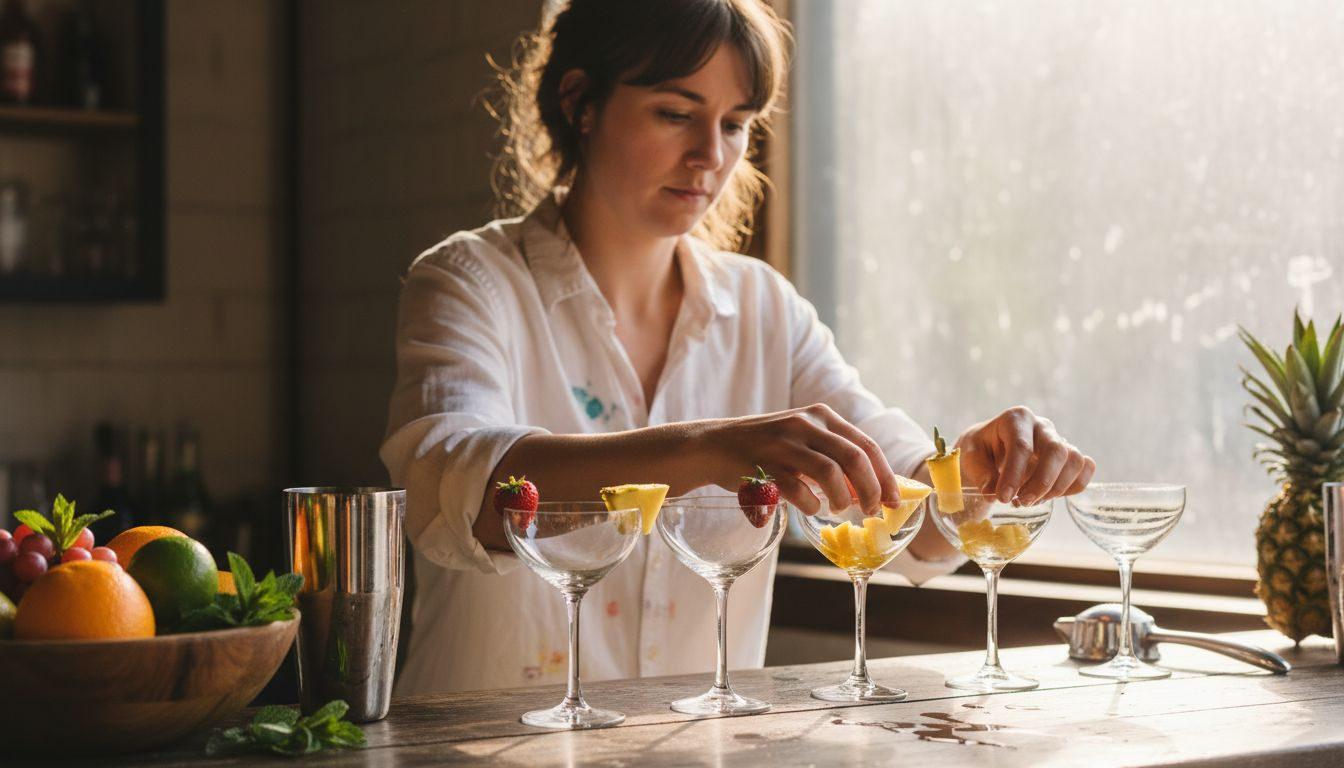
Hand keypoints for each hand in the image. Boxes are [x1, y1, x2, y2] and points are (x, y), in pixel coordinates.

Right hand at [698, 404, 896, 514]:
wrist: (716, 445)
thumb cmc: (767, 449)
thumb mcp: (803, 443)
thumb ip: (835, 461)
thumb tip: (871, 491)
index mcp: (821, 415)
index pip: (866, 445)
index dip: (886, 476)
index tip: (895, 501)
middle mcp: (805, 424)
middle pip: (854, 458)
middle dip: (871, 490)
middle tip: (872, 511)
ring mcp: (783, 442)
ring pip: (830, 472)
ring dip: (841, 498)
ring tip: (838, 509)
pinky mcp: (763, 463)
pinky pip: (798, 489)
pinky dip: (811, 504)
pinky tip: (811, 508)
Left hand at [956, 406, 1094, 503]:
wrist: (989, 450)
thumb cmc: (980, 451)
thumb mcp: (970, 458)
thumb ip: (980, 473)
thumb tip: (992, 493)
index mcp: (1016, 419)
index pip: (1022, 446)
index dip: (1014, 475)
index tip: (1003, 498)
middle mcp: (1042, 426)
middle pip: (1056, 451)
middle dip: (1041, 482)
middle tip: (1021, 502)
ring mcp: (1059, 439)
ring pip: (1074, 460)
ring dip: (1056, 487)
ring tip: (1031, 500)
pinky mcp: (1069, 456)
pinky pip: (1086, 468)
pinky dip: (1073, 486)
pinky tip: (1049, 496)